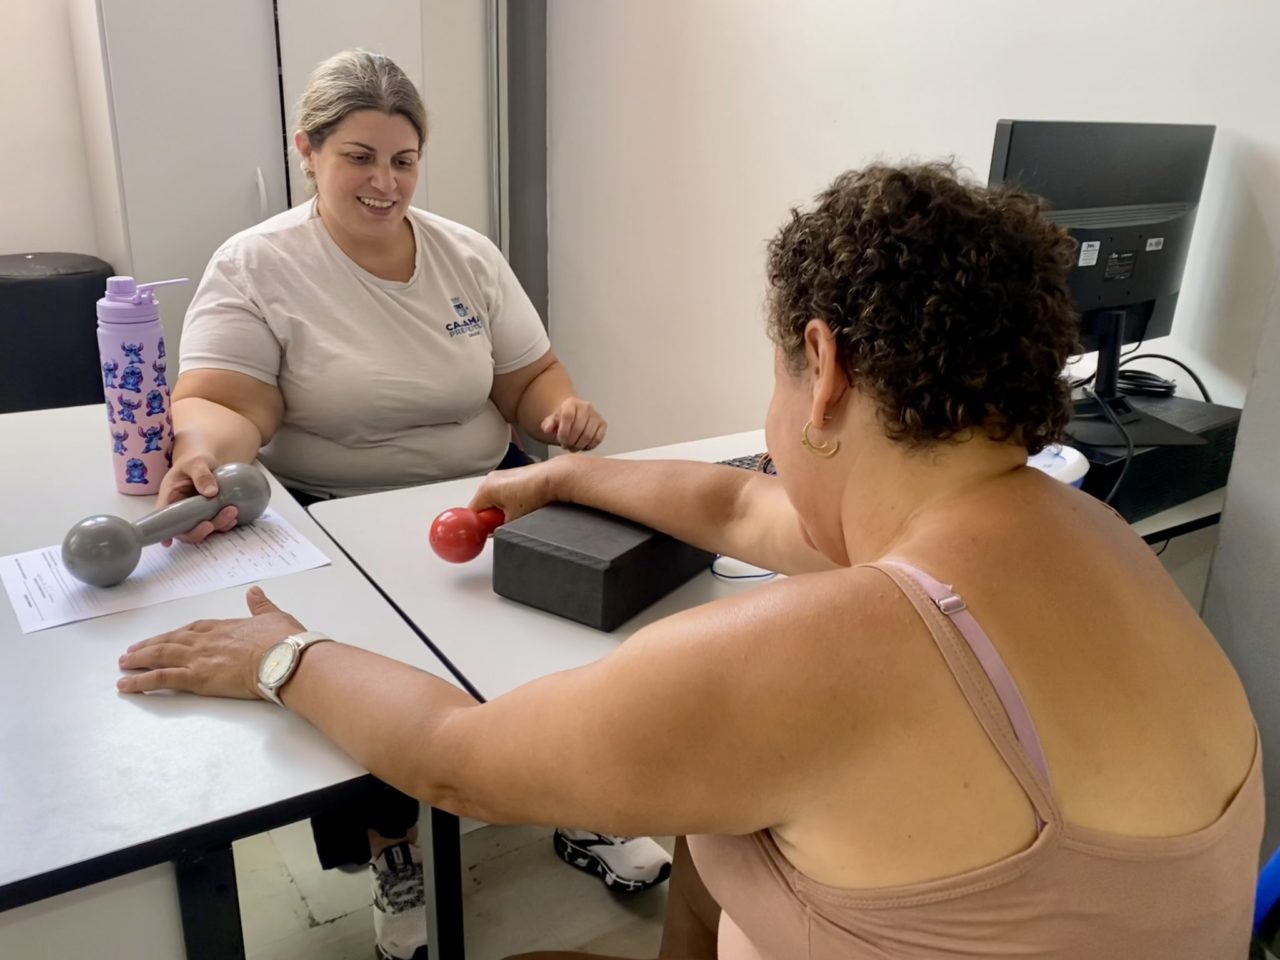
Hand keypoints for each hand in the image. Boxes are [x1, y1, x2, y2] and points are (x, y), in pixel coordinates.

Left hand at [117, 587, 304, 698]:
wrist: (285, 657)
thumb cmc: (285, 640)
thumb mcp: (274, 617)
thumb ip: (261, 606)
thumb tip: (254, 592)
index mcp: (224, 627)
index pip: (194, 629)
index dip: (177, 634)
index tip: (166, 637)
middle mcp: (206, 640)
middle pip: (171, 641)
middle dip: (150, 645)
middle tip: (133, 651)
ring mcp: (199, 658)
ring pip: (160, 655)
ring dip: (140, 659)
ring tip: (124, 663)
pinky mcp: (196, 678)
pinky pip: (161, 678)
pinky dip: (141, 681)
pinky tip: (126, 685)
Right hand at [156, 452, 239, 545]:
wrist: (208, 457)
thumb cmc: (195, 458)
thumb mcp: (196, 462)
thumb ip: (201, 475)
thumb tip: (211, 492)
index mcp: (170, 498)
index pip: (163, 519)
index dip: (165, 532)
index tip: (169, 542)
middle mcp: (181, 510)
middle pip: (186, 529)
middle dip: (201, 530)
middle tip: (217, 521)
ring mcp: (197, 514)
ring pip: (204, 529)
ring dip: (218, 525)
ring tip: (232, 512)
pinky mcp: (211, 514)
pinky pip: (217, 524)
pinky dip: (226, 523)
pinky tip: (235, 516)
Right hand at [468, 459, 565, 523]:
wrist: (556, 478)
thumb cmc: (536, 493)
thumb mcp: (512, 521)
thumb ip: (499, 528)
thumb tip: (495, 532)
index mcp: (486, 488)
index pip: (472, 512)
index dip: (477, 525)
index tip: (482, 533)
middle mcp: (492, 478)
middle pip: (484, 505)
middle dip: (492, 517)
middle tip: (505, 524)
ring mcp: (505, 475)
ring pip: (496, 499)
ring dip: (504, 509)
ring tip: (520, 513)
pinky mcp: (517, 475)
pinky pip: (508, 492)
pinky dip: (513, 501)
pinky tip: (526, 504)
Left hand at [540, 397, 605, 451]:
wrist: (574, 415)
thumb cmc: (563, 419)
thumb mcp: (552, 420)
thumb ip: (548, 424)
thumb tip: (548, 429)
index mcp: (571, 403)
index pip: (568, 416)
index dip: (564, 431)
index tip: (560, 439)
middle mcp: (586, 407)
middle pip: (579, 428)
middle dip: (571, 441)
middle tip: (566, 446)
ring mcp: (596, 415)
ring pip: (589, 435)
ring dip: (579, 445)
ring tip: (572, 447)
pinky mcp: (603, 424)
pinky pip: (598, 438)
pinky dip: (589, 446)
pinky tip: (582, 446)